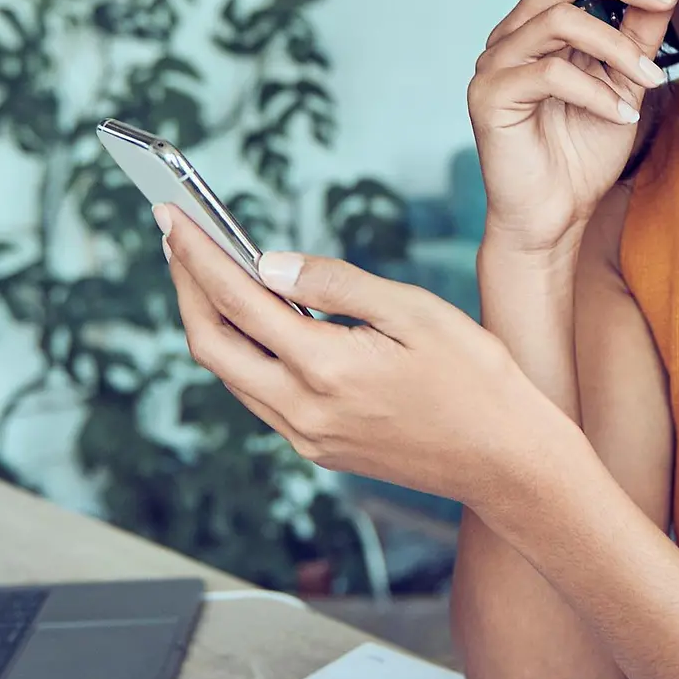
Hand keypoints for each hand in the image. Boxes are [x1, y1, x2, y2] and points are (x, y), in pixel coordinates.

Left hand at [158, 206, 562, 508]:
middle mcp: (303, 411)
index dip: (198, 254)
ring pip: (230, 375)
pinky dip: (244, 353)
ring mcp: (307, 437)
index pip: (237, 300)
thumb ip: (338, 284)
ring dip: (211, 321)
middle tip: (176, 238)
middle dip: (186, 287)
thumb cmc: (476, 379)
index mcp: (326, 369)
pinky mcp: (318, 449)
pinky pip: (260, 396)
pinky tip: (258, 323)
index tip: (173, 217)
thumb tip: (270, 264)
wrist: (505, 460)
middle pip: (211, 345)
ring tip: (208, 272)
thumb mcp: (416, 312)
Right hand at [467, 0, 678, 256]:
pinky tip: (621, 115)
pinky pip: (550, 73)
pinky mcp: (489, 95)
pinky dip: (597, 91)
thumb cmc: (585, 150)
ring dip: (618, 47)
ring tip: (648, 80)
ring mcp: (495, 62)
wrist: (556, 216)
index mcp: (540, 23)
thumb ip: (638, 35)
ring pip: (561, 20)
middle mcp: (512, 33)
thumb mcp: (625, 83)